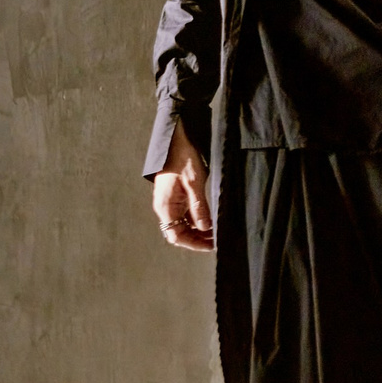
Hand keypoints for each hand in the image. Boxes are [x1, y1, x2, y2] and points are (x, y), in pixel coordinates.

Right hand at [153, 125, 213, 251]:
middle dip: (197, 239)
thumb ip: (199, 207)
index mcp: (165, 206)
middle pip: (179, 233)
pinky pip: (184, 214)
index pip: (176, 236)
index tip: (211, 245)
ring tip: (215, 231)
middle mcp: (165, 207)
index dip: (194, 244)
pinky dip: (196, 220)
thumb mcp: (194, 182)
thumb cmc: (183, 156)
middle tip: (216, 240)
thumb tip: (205, 228)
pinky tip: (209, 219)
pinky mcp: (175, 196)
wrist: (175, 137)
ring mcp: (169, 202)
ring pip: (182, 225)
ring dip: (198, 230)